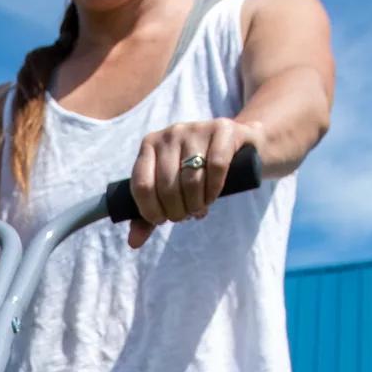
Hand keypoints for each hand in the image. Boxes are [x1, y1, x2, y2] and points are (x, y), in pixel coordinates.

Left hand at [126, 118, 258, 249]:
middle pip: (167, 186)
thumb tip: (133, 243)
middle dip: (176, 211)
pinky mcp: (223, 130)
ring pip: (191, 179)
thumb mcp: (170, 191)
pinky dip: (213, 190)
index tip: (161, 220)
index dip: (150, 211)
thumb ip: (149, 215)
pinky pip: (216, 167)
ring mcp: (196, 129)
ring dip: (195, 204)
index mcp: (149, 144)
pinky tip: (212, 197)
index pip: (141, 185)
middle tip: (185, 215)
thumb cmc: (197, 172)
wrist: (238, 147)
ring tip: (199, 208)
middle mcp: (171, 133)